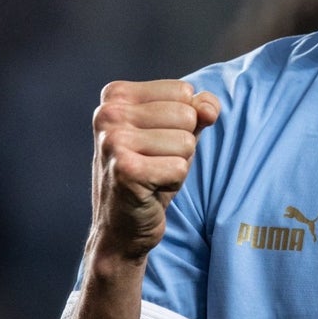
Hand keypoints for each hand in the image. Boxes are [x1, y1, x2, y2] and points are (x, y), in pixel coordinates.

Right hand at [89, 79, 219, 260]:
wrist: (121, 227)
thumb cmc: (151, 171)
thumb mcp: (178, 131)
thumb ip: (199, 109)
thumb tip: (209, 109)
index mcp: (117, 94)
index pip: (184, 91)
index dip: (182, 121)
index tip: (155, 141)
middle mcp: (108, 113)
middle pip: (187, 115)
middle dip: (181, 144)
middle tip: (155, 162)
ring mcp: (113, 141)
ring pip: (186, 142)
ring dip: (177, 164)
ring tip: (152, 175)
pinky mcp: (125, 170)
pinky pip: (179, 168)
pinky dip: (173, 182)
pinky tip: (149, 190)